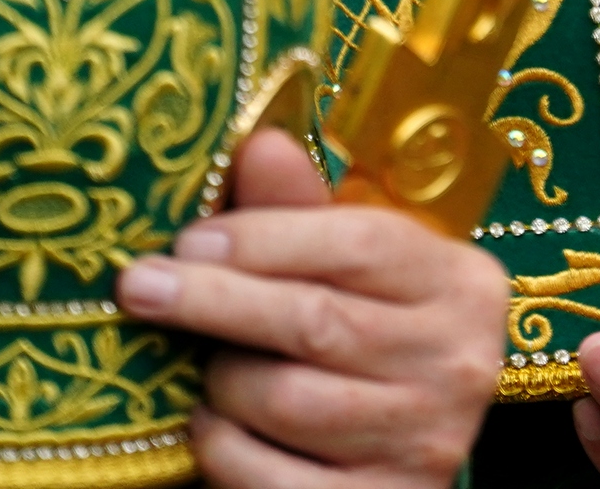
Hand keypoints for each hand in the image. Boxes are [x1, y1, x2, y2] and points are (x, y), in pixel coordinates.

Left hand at [117, 127, 507, 488]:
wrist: (399, 440)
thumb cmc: (364, 323)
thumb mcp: (351, 260)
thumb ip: (302, 209)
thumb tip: (258, 143)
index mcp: (458, 282)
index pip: (357, 243)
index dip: (261, 237)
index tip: (186, 240)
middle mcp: (457, 364)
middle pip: (314, 322)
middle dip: (214, 301)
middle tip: (141, 286)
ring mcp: (425, 445)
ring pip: (286, 402)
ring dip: (223, 380)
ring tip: (210, 362)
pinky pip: (268, 477)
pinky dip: (223, 445)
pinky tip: (220, 423)